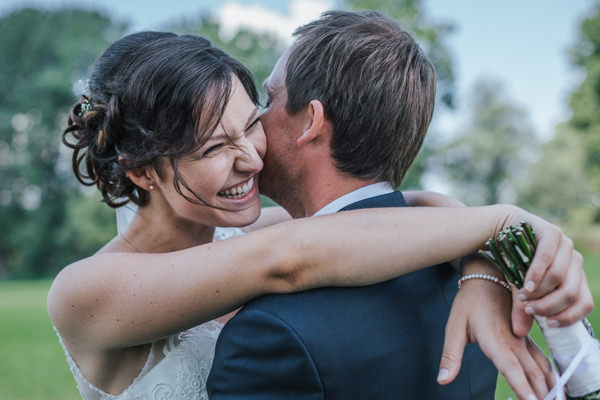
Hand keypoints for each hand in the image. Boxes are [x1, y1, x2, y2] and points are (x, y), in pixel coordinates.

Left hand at [438, 261, 554, 399]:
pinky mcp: (528, 337)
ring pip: (542, 368)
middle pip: (532, 374)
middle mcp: (514, 341)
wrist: (486, 276)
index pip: (511, 369)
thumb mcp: (454, 326)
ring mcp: (524, 339)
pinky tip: (554, 387)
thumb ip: (450, 355)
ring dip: (548, 387)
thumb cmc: (468, 302)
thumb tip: (442, 380)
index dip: (522, 388)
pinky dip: (550, 376)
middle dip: (540, 394)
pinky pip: (543, 360)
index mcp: (495, 339)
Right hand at [500, 207, 593, 334]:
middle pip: (571, 293)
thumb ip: (523, 309)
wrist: (503, 231)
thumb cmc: (514, 263)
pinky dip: (535, 275)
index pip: (585, 303)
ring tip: (522, 296)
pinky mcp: (551, 233)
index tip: (548, 324)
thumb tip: (520, 332)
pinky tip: (525, 285)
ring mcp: (566, 246)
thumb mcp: (520, 290)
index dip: (569, 317)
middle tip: (528, 310)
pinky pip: (546, 259)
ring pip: (559, 278)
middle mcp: (575, 261)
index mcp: (576, 277)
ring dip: (540, 292)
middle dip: (548, 306)